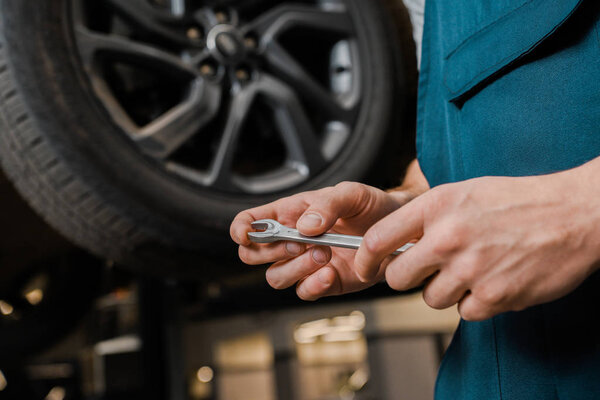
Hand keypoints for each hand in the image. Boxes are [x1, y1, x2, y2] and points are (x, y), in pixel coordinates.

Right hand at [230, 182, 416, 299]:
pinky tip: (331, 273)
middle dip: (269, 252)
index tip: (246, 235)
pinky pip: (303, 292)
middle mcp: (292, 241)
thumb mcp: (350, 193)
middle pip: (252, 256)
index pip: (250, 222)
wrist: (399, 229)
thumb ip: (326, 205)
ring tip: (324, 254)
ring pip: (275, 278)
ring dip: (295, 269)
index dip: (241, 229)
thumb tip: (303, 227)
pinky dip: (313, 285)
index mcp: (290, 214)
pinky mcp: (324, 283)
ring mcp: (305, 264)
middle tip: (298, 243)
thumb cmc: (370, 205)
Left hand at [355, 167, 599, 320]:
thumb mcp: (464, 192)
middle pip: (397, 278)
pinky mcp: (495, 296)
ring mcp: (471, 269)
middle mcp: (448, 238)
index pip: (378, 238)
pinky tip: (492, 280)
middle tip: (427, 270)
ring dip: (445, 290)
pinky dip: (475, 302)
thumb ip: (427, 216)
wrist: (573, 214)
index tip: (367, 266)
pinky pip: (464, 312)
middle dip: (408, 277)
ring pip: (430, 298)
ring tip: (472, 269)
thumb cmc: (519, 200)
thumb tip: (396, 242)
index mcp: (437, 207)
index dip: (365, 258)